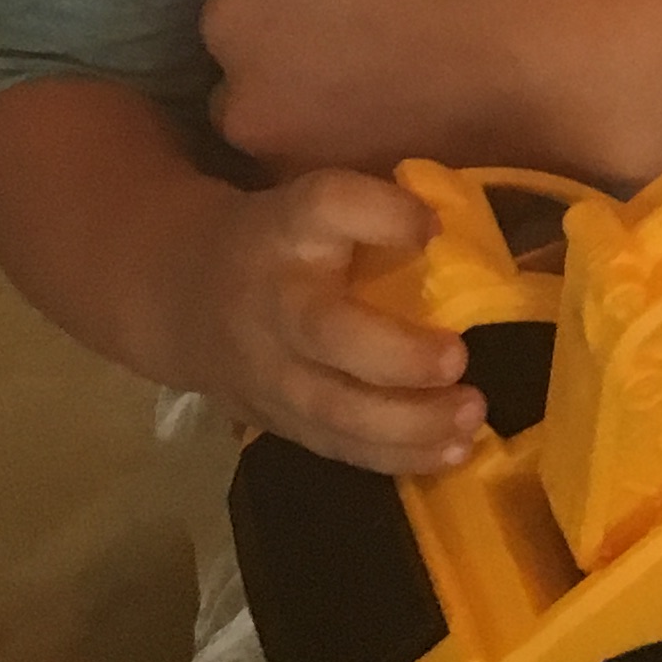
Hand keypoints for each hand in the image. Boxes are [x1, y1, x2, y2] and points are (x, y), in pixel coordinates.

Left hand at [133, 0, 604, 173]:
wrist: (551, 49)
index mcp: (232, 22)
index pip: (233, 11)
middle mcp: (244, 106)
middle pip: (254, 84)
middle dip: (295, 65)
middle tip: (379, 31)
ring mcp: (300, 165)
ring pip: (296, 132)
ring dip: (327, 112)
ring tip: (406, 76)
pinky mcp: (355, 203)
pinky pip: (341, 172)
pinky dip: (366, 150)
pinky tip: (421, 120)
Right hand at [177, 164, 481, 474]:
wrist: (188, 297)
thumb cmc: (285, 243)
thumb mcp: (320, 206)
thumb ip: (378, 210)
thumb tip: (451, 233)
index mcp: (288, 227)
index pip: (326, 205)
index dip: (381, 214)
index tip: (432, 228)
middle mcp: (274, 301)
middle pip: (328, 333)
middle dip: (397, 355)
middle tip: (459, 358)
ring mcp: (271, 372)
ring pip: (334, 409)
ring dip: (409, 423)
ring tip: (472, 417)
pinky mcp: (280, 421)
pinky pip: (338, 446)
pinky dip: (398, 456)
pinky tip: (454, 452)